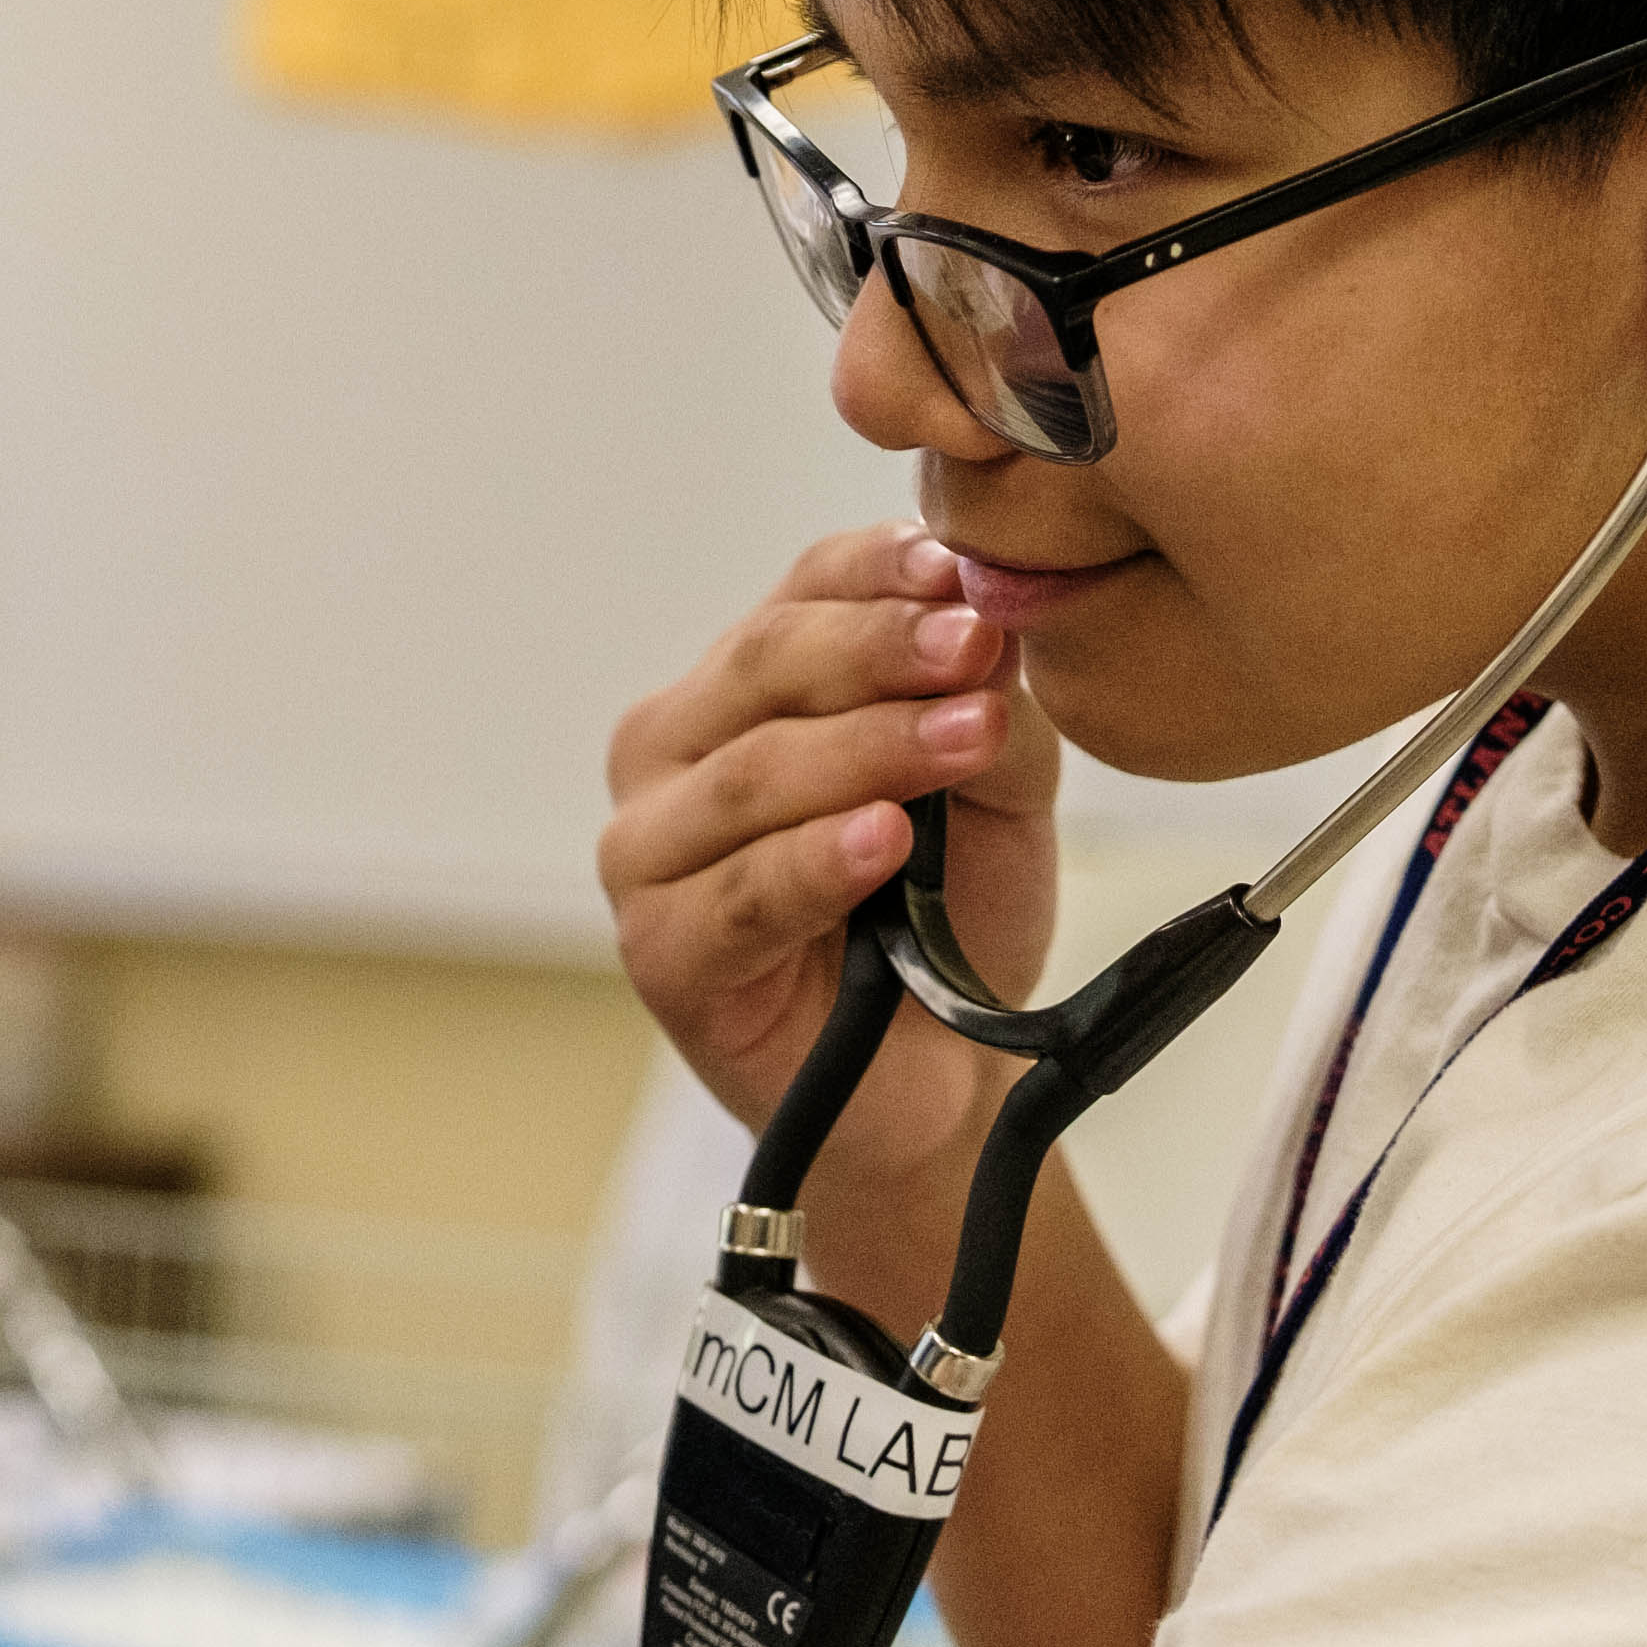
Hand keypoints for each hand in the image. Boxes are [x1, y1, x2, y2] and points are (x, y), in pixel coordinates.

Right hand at [598, 521, 1059, 1200]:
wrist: (939, 1077)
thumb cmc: (946, 921)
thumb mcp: (995, 789)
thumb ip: (989, 704)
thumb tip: (993, 621)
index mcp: (745, 688)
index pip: (802, 592)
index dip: (879, 570)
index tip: (964, 569)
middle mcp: (677, 751)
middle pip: (766, 666)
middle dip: (880, 651)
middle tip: (974, 648)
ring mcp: (651, 853)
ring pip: (752, 774)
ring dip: (867, 749)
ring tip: (965, 740)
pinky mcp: (662, 952)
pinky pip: (738, 897)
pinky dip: (813, 864)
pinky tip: (881, 842)